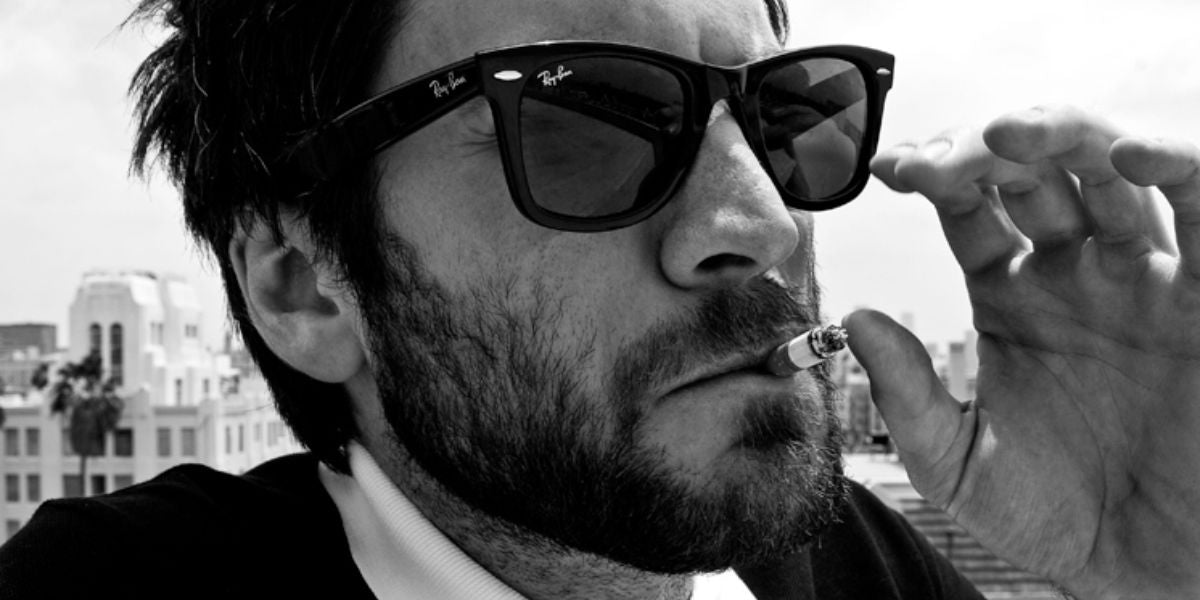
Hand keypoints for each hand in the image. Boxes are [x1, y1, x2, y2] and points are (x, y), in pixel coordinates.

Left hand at [852, 105, 1199, 599]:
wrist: (1139, 567)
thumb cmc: (1051, 514)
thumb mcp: (956, 460)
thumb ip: (907, 394)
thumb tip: (854, 317)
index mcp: (1008, 295)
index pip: (967, 207)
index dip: (933, 176)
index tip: (890, 171)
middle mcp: (1070, 271)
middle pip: (1030, 172)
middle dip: (982, 148)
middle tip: (940, 157)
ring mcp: (1137, 277)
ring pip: (1107, 171)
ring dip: (1060, 134)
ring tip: (1007, 134)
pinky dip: (1176, 165)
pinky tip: (1129, 155)